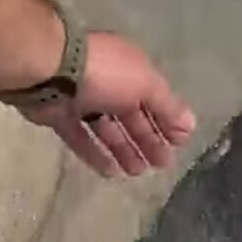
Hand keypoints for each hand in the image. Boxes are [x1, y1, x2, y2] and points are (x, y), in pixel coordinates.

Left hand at [18, 32, 195, 176]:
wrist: (50, 70)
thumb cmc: (106, 74)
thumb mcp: (145, 85)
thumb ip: (167, 107)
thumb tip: (191, 125)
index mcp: (131, 69)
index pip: (154, 98)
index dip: (167, 120)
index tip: (178, 144)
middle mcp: (109, 82)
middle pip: (132, 114)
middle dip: (148, 139)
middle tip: (162, 165)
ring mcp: (83, 98)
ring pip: (108, 128)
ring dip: (124, 149)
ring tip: (137, 172)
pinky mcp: (60, 115)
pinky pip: (81, 136)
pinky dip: (96, 153)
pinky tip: (110, 172)